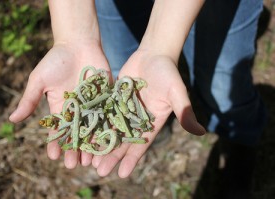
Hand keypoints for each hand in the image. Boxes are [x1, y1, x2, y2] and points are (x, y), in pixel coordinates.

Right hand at [9, 41, 109, 168]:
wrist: (78, 44)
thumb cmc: (56, 60)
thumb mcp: (39, 80)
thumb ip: (30, 99)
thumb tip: (12, 120)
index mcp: (60, 108)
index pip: (57, 130)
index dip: (55, 143)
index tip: (54, 156)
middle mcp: (77, 110)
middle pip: (76, 134)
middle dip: (74, 149)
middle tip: (73, 165)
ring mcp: (93, 105)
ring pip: (92, 129)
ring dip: (90, 145)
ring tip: (90, 160)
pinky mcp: (107, 98)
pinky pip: (107, 115)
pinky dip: (107, 129)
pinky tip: (107, 142)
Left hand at [91, 50, 205, 177]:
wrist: (154, 54)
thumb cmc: (168, 72)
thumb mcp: (176, 91)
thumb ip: (185, 111)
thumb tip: (200, 131)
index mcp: (152, 121)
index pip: (141, 144)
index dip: (132, 159)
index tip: (122, 174)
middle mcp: (137, 119)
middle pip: (123, 141)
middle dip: (112, 156)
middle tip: (99, 172)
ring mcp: (124, 109)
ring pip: (110, 130)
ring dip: (101, 144)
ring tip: (89, 160)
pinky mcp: (114, 99)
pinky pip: (103, 114)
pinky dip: (95, 125)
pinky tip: (84, 135)